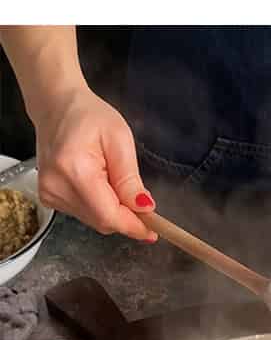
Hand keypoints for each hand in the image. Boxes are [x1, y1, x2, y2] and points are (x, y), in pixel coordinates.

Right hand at [33, 86, 156, 242]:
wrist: (56, 107)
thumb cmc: (90, 117)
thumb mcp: (120, 140)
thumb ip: (130, 179)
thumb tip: (144, 208)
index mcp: (75, 171)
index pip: (108, 215)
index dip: (133, 226)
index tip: (153, 232)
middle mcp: (56, 187)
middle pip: (101, 221)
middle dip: (126, 218)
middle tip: (143, 204)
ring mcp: (48, 194)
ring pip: (92, 220)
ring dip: (112, 210)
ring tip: (114, 179)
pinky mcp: (47, 197)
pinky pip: (82, 213)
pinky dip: (98, 206)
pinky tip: (100, 183)